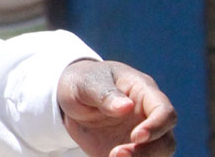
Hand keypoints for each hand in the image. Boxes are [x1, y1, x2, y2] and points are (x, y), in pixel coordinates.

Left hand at [58, 59, 175, 156]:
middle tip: (116, 154)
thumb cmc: (83, 82)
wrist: (68, 96)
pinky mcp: (128, 152)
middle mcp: (148, 117)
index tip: (136, 136)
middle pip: (165, 141)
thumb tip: (126, 106)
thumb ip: (105, 94)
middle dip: (147, 152)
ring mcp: (140, 138)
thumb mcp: (86, 83)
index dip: (156, 126)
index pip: (164, 112)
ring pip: (156, 156)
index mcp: (143, 92)